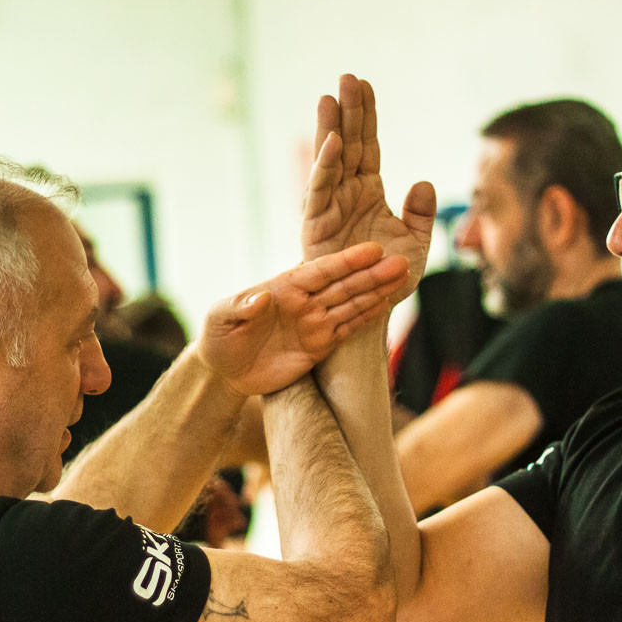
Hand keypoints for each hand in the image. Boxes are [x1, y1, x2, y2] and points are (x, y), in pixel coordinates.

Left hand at [199, 241, 406, 395]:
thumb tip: (262, 295)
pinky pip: (347, 330)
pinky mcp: (319, 346)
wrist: (224, 371)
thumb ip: (241, 306)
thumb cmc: (218, 337)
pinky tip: (386, 304)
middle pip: (343, 285)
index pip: (320, 271)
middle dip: (372, 274)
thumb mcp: (221, 318)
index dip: (346, 261)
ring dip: (376, 292)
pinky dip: (367, 318)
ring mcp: (314, 322)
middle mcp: (304, 301)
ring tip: (403, 277)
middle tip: (401, 262)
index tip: (372, 250)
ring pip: (351, 305)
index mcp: (283, 287)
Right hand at [303, 74, 435, 302]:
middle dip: (348, 110)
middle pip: (348, 143)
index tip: (365, 84)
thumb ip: (421, 213)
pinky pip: (321, 190)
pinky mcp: (316, 224)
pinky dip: (326, 166)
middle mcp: (346, 192)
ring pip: (330, 160)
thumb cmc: (388, 277)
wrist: (368, 309)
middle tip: (347, 76)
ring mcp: (330, 206)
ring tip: (329, 96)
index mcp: (368, 190)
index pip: (368, 145)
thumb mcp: (417, 243)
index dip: (367, 115)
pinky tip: (332, 141)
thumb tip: (423, 182)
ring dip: (330, 128)